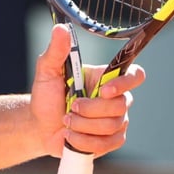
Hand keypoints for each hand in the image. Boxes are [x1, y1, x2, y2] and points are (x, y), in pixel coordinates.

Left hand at [30, 24, 145, 157]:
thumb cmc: (46, 96)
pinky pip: (109, 144)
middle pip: (120, 106)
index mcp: (105, 78)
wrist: (39, 125)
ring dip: (84, 126)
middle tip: (70, 108)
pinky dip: (86, 142)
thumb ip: (56, 51)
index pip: (134, 75)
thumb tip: (61, 29)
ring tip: (67, 122)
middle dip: (90, 110)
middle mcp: (116, 98)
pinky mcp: (112, 140)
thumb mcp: (47, 70)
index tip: (104, 90)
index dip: (125, 83)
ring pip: (113, 126)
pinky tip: (72, 136)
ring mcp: (116, 120)